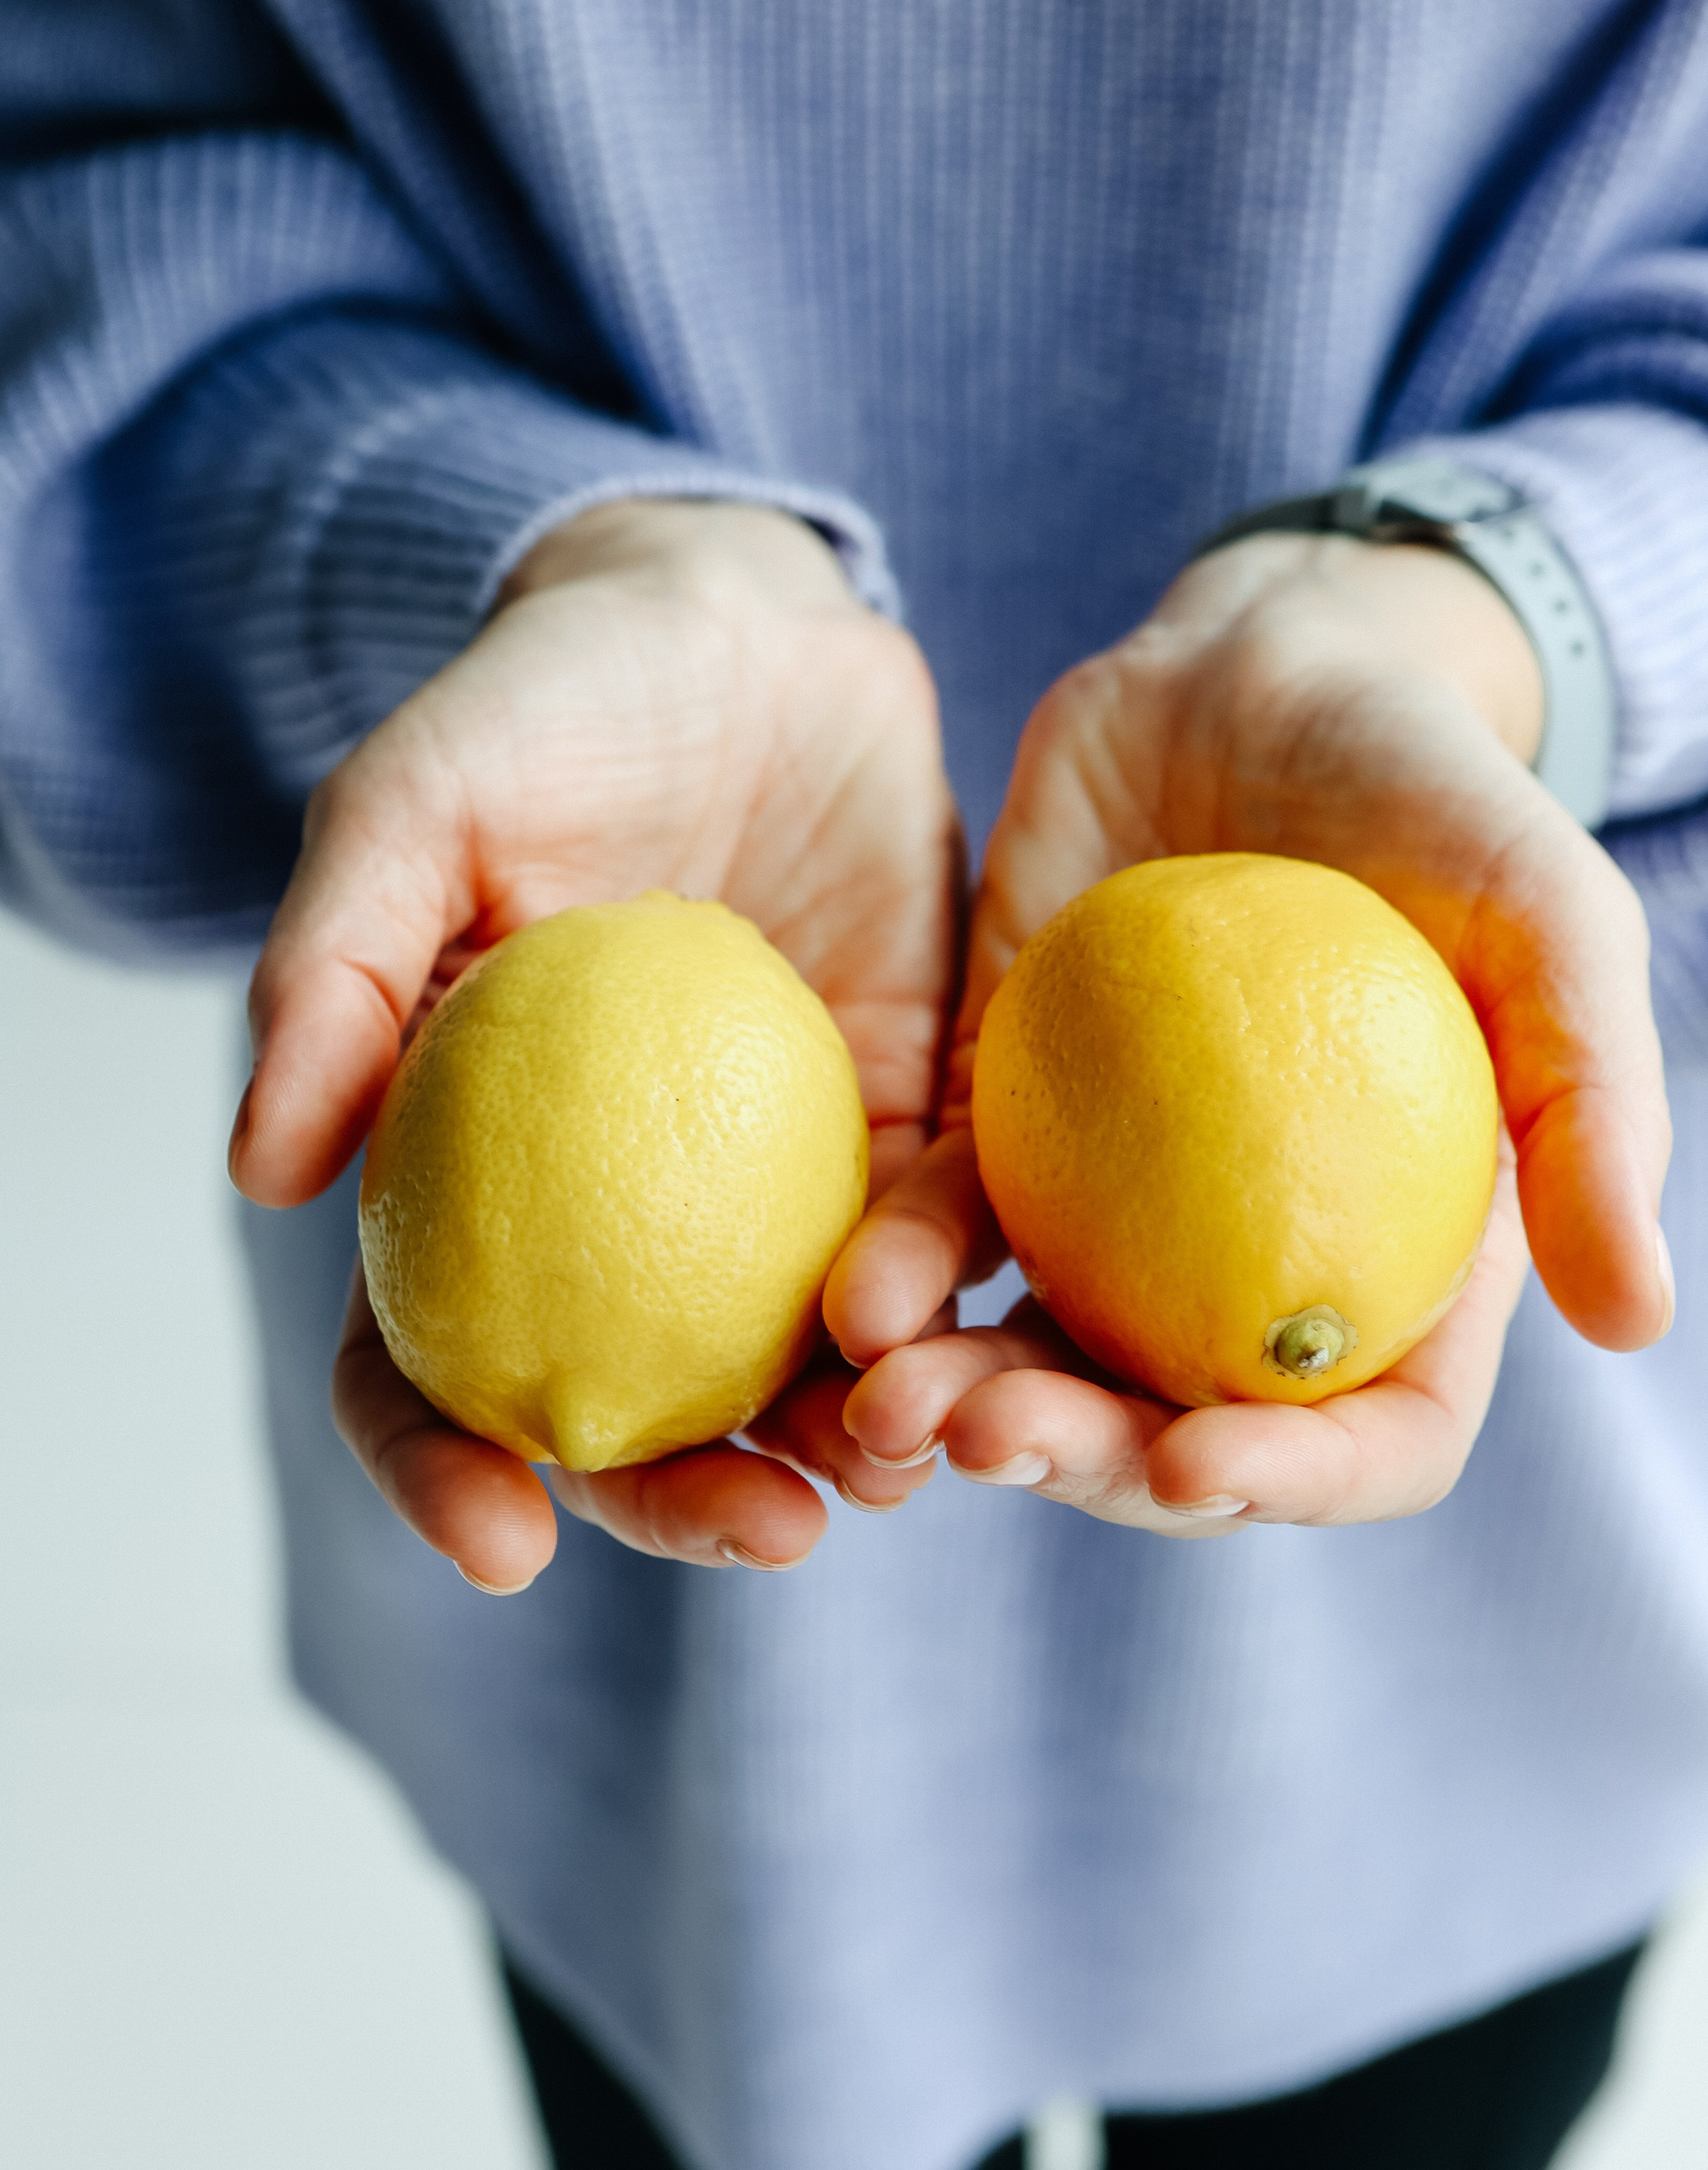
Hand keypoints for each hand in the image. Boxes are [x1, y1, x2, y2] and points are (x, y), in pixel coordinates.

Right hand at [230, 499, 959, 1589]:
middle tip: (766, 1534)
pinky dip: (951, 1304)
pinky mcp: (909, 1124)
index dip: (443, 1465)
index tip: (502, 1540)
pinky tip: (982, 1349)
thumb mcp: (419, 806)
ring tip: (892, 1468)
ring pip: (794, 1363)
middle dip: (688, 1500)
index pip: (423, 1355)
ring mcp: (772, 1182)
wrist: (749, 629)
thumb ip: (340, 968)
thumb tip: (263, 1173)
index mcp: (470, 1166)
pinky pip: (933, 1242)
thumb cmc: (554, 706)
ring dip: (842, 1439)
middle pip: (631, 1405)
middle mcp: (619, 1207)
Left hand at [802, 532, 1671, 1536]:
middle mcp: (1253, 1262)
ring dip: (959, 1405)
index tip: (1197, 1462)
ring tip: (886, 1402)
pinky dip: (894, 1273)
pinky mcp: (1004, 1125)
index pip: (1369, 1435)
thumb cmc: (1435, 795)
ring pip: (1036, 1356)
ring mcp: (1120, 1205)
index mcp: (1402, 1259)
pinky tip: (849, 1296)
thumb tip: (1637, 1318)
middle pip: (1173, 1429)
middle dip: (1082, 1466)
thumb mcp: (1553, 923)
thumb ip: (1600, 1106)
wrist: (1263, 674)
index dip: (1291, 1482)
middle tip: (988, 1435)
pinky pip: (939, 1225)